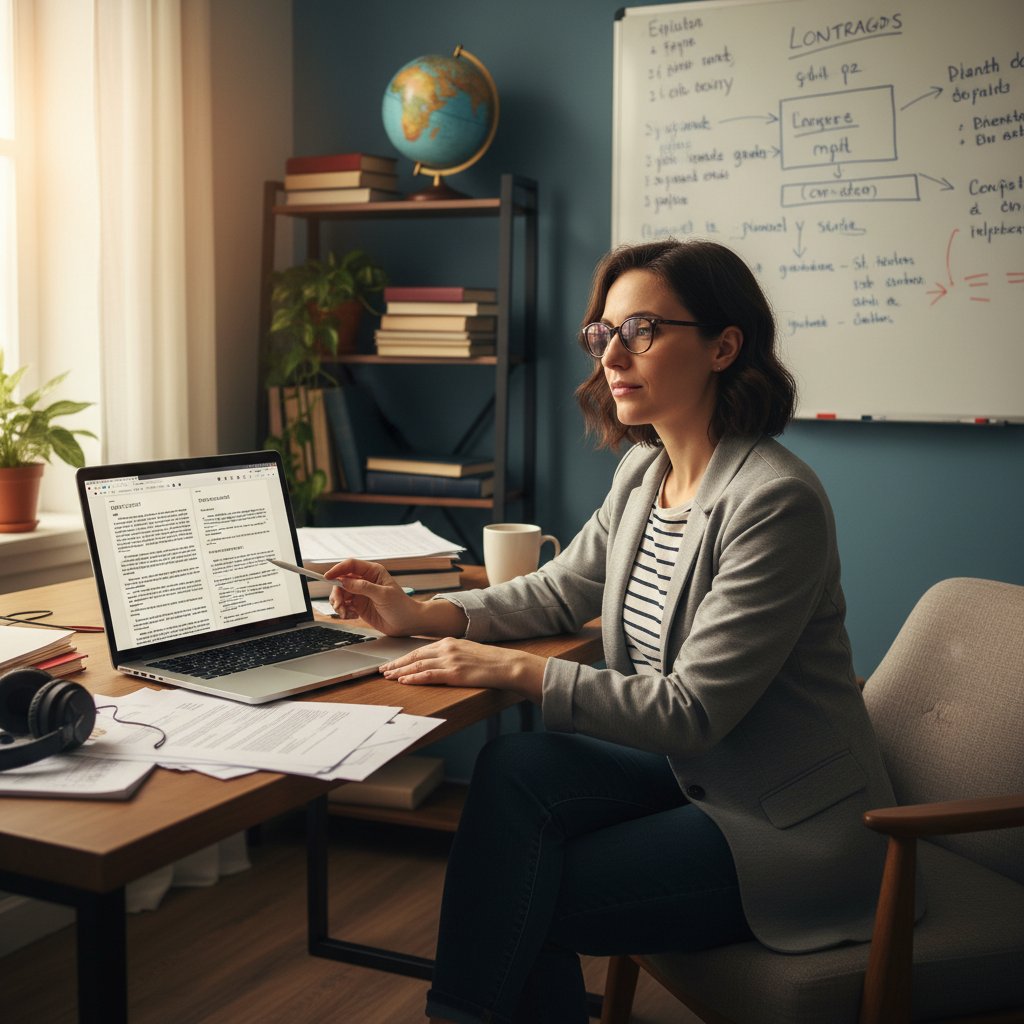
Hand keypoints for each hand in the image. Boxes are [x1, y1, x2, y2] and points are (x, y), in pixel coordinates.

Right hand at [325, 558, 424, 635]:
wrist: (407, 623)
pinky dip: (344, 612)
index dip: (337, 569)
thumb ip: (363, 587)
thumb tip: (345, 582)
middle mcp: (365, 581)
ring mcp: (361, 594)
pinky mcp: (359, 606)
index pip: (350, 565)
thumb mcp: (383, 594)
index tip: (327, 577)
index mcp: (373, 572)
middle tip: (339, 605)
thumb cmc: (401, 606)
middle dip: (337, 593)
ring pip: (340, 594)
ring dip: (339, 604)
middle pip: (341, 581)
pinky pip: (344, 606)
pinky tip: (352, 616)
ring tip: (345, 613)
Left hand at [378, 637, 546, 701]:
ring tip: (388, 677)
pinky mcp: (454, 673)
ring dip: (400, 672)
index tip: (392, 663)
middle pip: (414, 656)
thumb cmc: (489, 661)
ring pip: (418, 665)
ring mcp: (450, 660)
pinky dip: (414, 678)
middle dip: (396, 664)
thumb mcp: (466, 651)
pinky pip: (428, 675)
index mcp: (448, 641)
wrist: (506, 664)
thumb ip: (450, 653)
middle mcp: (446, 648)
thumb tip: (436, 661)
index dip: (403, 657)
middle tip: (382, 670)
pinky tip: (404, 681)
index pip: (419, 650)